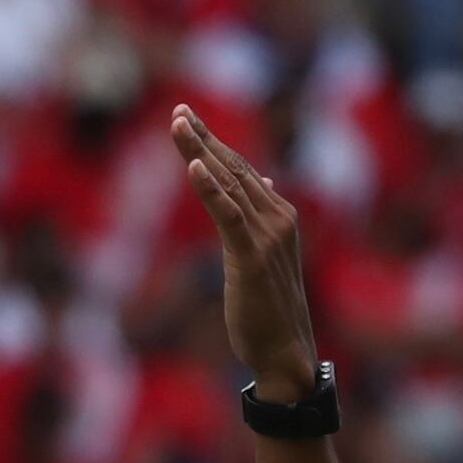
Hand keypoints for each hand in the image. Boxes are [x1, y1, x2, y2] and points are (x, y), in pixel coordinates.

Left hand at [172, 103, 319, 400]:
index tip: (187, 118)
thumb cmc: (270, 309)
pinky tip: (195, 165)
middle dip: (203, 138)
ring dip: (201, 152)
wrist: (285, 351)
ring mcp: (267, 235)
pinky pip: (229, 215)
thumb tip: (263, 182)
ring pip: (228, 184)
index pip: (240, 170)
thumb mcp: (264, 255)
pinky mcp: (252, 256)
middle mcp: (277, 217)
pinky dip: (211, 189)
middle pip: (233, 168)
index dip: (212, 143)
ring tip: (179, 125)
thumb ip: (259, 218)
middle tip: (177, 110)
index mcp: (278, 215)